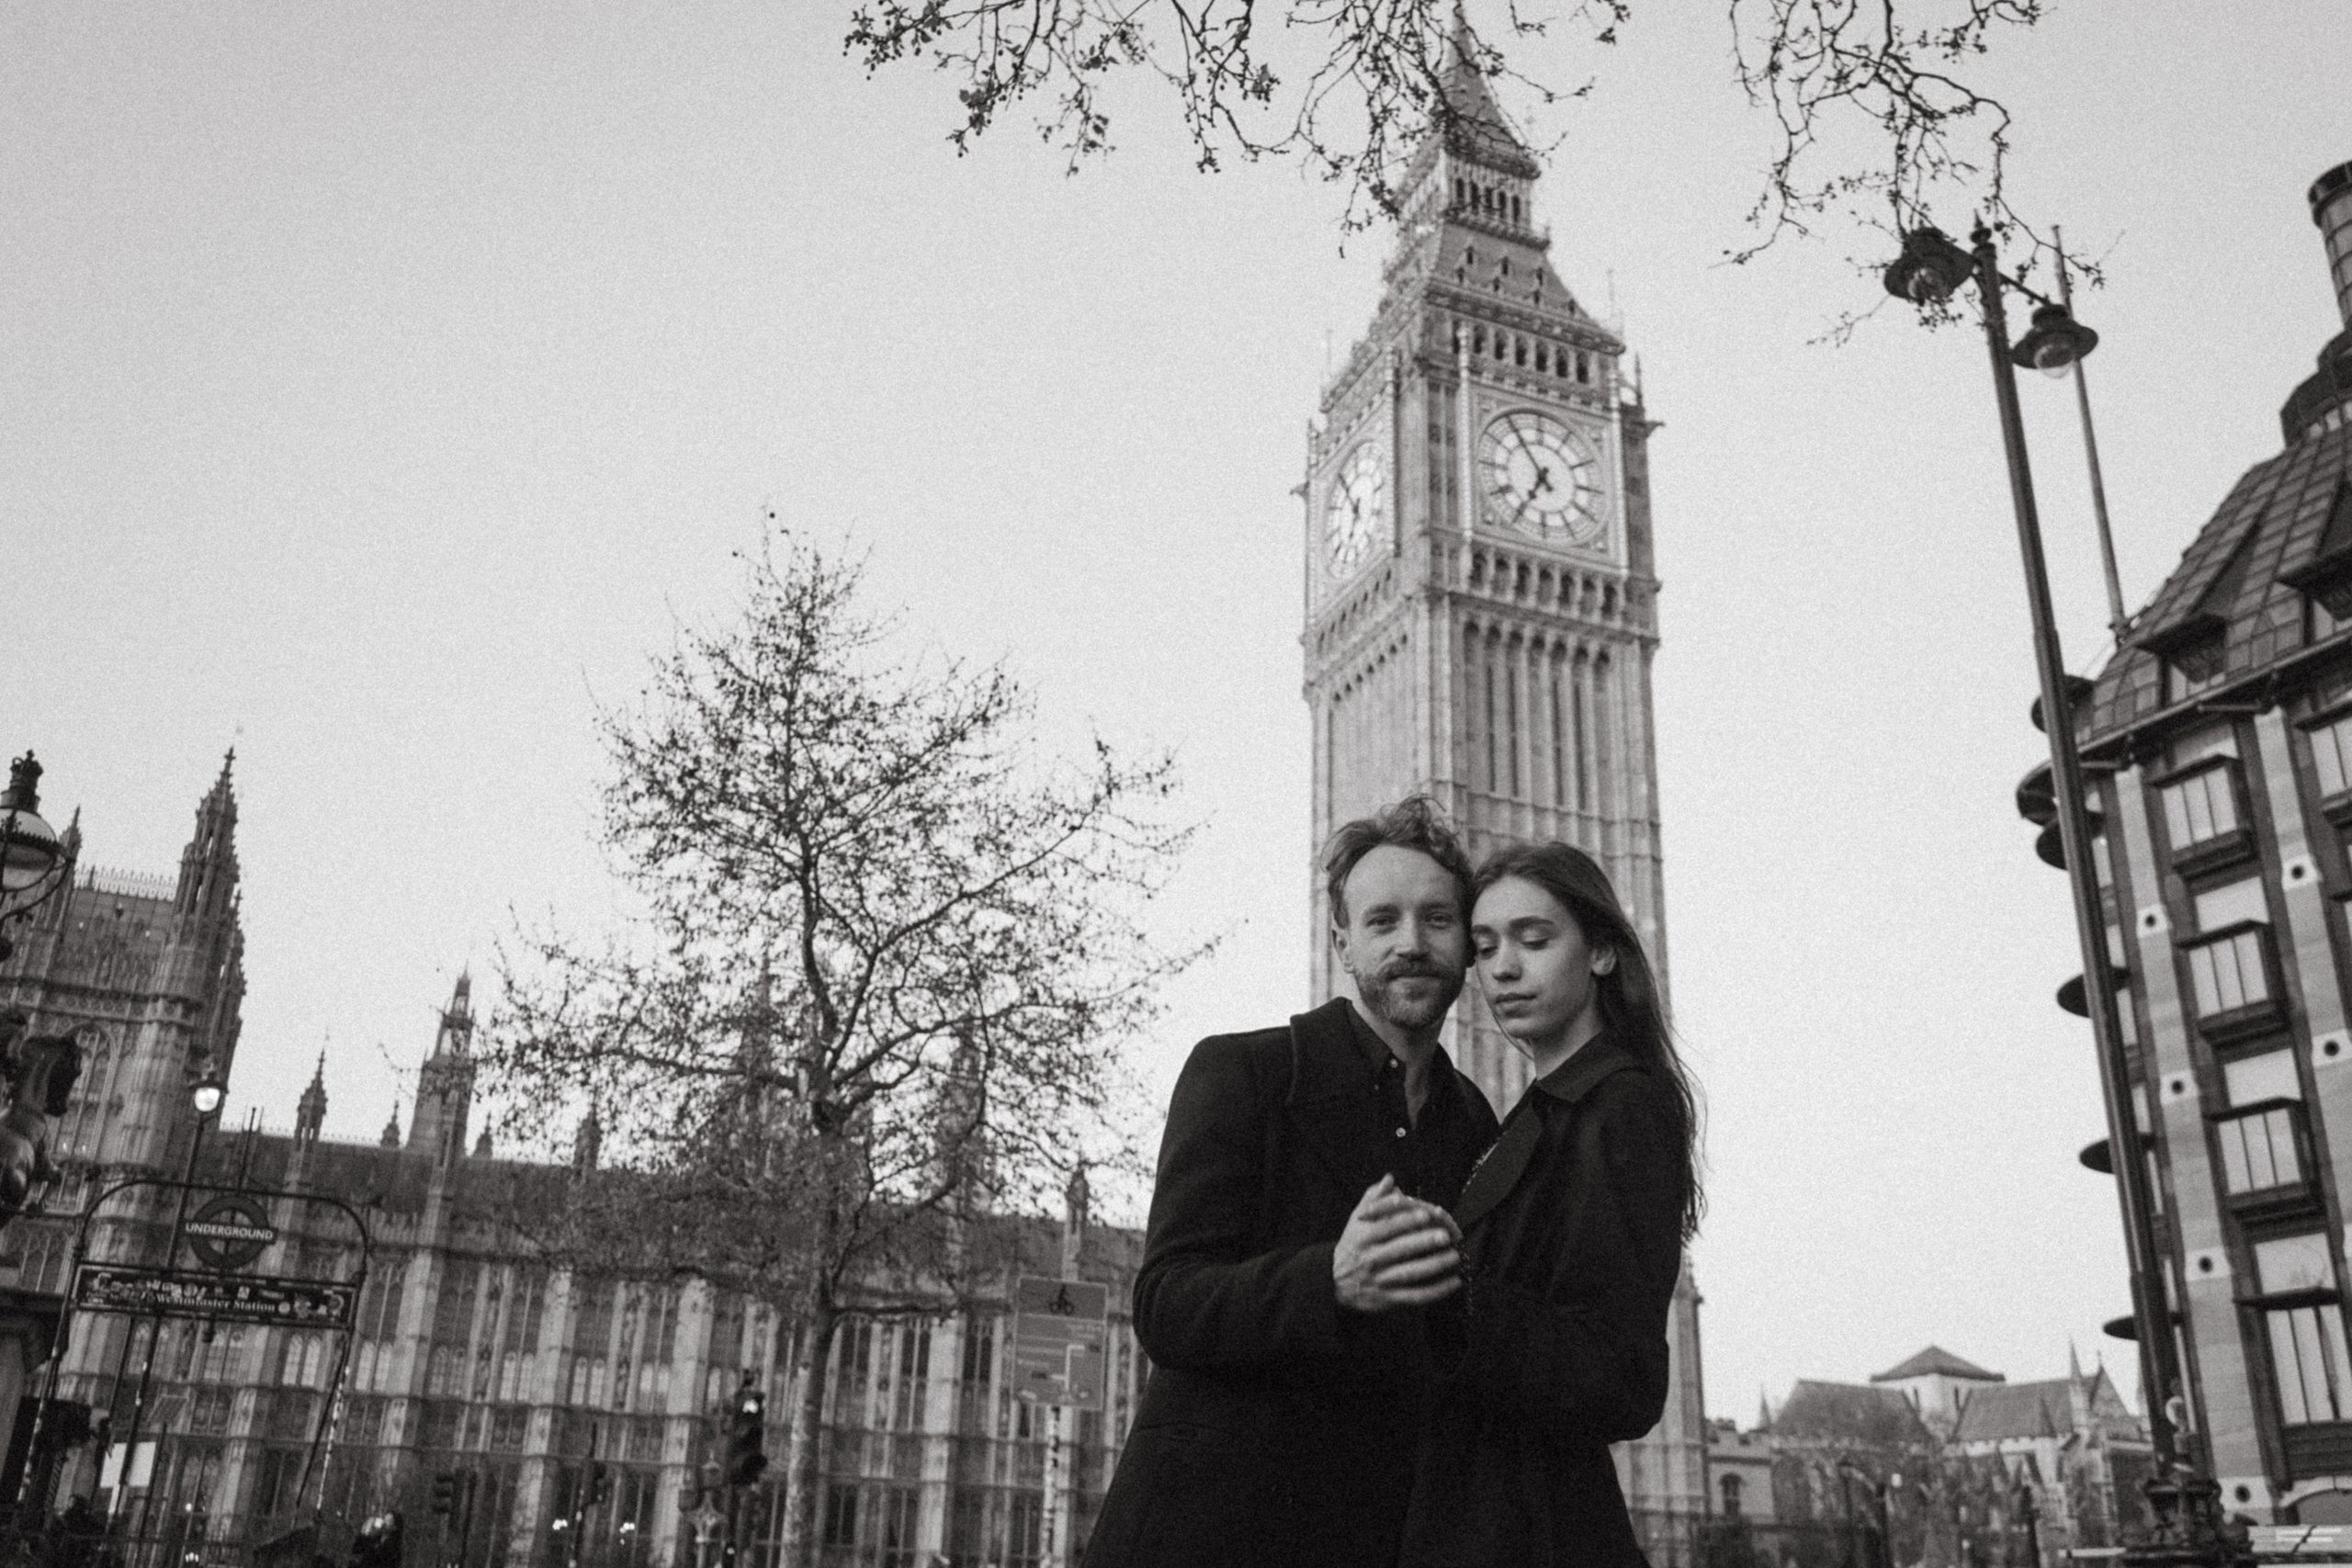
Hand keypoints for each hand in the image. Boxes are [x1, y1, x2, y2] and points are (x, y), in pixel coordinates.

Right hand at [1333, 1175, 1462, 1312]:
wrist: (1335, 1282)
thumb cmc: (1353, 1244)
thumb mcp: (1356, 1220)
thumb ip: (1373, 1198)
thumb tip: (1390, 1179)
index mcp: (1364, 1237)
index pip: (1386, 1227)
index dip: (1406, 1220)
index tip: (1427, 1213)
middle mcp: (1371, 1258)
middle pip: (1400, 1250)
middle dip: (1423, 1242)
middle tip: (1445, 1235)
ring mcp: (1381, 1280)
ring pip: (1409, 1273)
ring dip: (1434, 1266)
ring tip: (1454, 1256)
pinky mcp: (1389, 1299)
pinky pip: (1415, 1296)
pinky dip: (1436, 1291)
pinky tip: (1454, 1282)